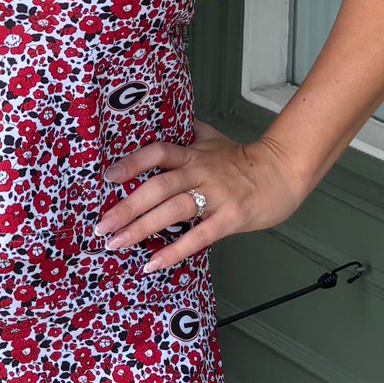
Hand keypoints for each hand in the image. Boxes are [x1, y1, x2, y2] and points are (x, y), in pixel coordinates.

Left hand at [93, 121, 305, 271]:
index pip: (158, 152)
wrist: (282, 172)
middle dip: (126, 207)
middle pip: (158, 187)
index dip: (132, 163)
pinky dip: (174, 251)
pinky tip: (153, 263)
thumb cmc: (244, 159)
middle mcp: (200, 173)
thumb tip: (165, 118)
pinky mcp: (229, 219)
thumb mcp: (213, 139)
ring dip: (141, 229)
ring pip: (172, 211)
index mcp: (193, 154)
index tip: (107, 177)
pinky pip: (197, 237)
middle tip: (100, 226)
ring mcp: (215, 196)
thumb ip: (188, 132)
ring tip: (116, 244)